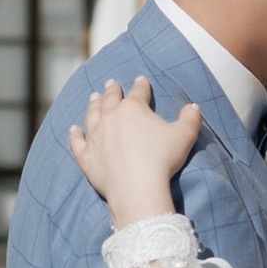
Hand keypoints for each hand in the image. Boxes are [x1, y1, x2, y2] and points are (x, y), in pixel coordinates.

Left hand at [69, 76, 203, 225]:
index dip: (141, 85)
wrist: (137, 187)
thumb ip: (190, 118)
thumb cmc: (162, 159)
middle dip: (112, 90)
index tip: (141, 80)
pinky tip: (73, 129)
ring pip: (92, 115)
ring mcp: (95, 136)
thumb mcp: (184, 136)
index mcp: (133, 108)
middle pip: (110, 99)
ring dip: (93, 105)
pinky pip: (77, 142)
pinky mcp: (86, 156)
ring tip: (93, 97)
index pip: (138, 92)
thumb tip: (193, 106)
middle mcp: (110, 117)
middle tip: (111, 83)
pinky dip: (74, 134)